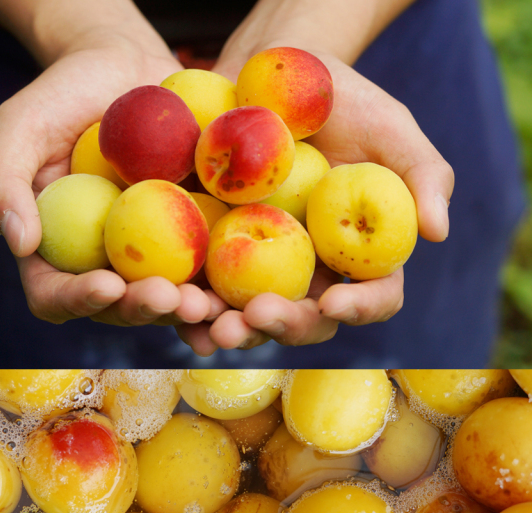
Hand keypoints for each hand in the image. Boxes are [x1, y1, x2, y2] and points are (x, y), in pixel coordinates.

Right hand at [0, 28, 213, 327]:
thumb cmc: (63, 96)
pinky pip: (203, 269)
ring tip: (204, 302)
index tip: (107, 285)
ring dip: (185, 309)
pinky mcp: (189, 239)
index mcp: (56, 252)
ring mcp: (149, 257)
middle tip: (168, 297)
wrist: (124, 69)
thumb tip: (20, 244)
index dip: (78, 300)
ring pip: (165, 299)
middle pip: (119, 308)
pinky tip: (233, 290)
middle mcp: (103, 265)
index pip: (55, 295)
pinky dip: (217, 285)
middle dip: (142, 310)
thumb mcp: (21, 127)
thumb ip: (3, 183)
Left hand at [177, 43, 452, 355]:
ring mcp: (264, 266)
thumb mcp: (391, 130)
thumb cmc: (344, 103)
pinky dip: (193, 304)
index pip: (374, 296)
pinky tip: (179, 307)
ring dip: (234, 328)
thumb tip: (439, 232)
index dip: (360, 307)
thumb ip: (423, 176)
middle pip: (307, 319)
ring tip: (212, 325)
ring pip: (252, 315)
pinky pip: (207, 287)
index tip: (335, 301)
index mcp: (360, 255)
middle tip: (259, 315)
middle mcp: (313, 271)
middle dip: (285, 325)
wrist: (274, 78)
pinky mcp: (218, 252)